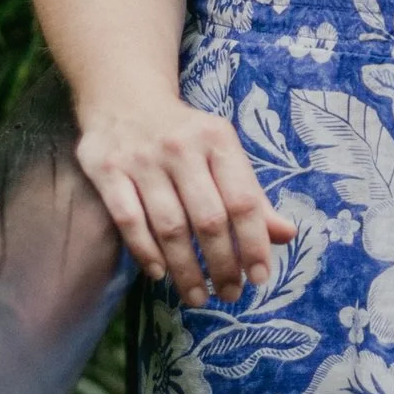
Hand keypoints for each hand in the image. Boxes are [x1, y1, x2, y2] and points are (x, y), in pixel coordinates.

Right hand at [75, 96, 294, 305]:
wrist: (123, 98)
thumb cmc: (183, 135)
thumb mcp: (222, 153)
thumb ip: (252, 195)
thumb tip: (286, 235)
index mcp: (217, 140)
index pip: (243, 200)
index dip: (254, 243)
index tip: (261, 278)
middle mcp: (181, 147)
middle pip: (208, 219)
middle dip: (222, 264)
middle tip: (229, 294)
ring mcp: (141, 158)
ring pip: (169, 226)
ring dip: (186, 269)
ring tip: (197, 296)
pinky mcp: (106, 169)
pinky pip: (129, 221)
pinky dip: (146, 252)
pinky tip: (160, 273)